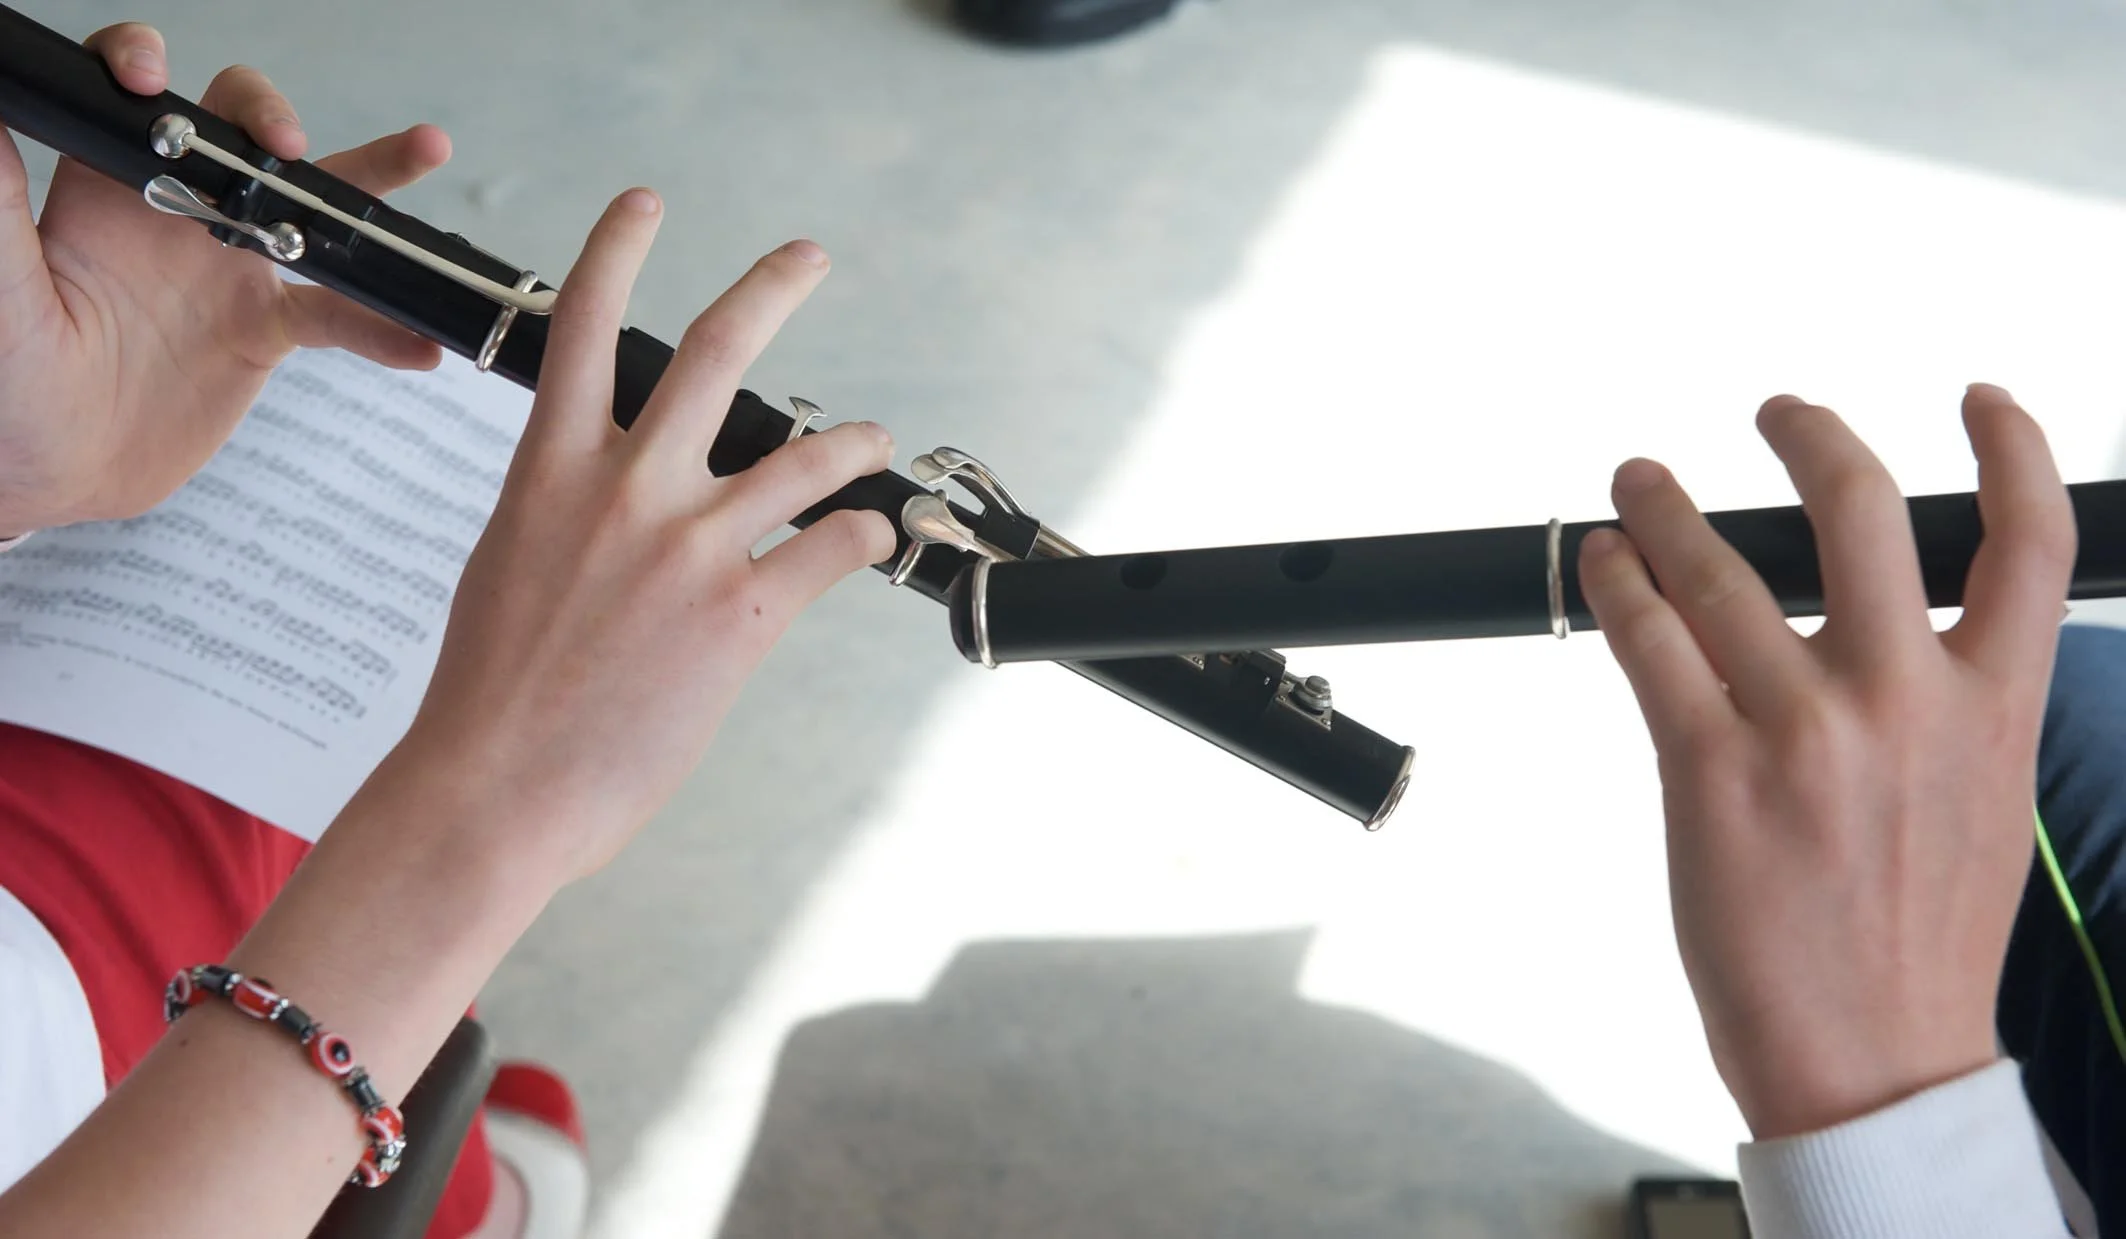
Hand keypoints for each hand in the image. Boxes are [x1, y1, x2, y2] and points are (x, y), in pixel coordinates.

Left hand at [0, 22, 451, 532]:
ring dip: (370, 182)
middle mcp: (172, 215)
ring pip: (311, 209)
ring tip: (424, 150)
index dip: (143, 64)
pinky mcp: (261, 335)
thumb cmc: (3, 386)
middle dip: (268, 117)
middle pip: (236, 131)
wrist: (48, 479)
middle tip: (285, 146)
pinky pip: (337, 319)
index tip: (149, 78)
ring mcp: (226, 274)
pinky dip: (384, 328)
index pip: (132, 99)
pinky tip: (422, 342)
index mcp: (101, 189)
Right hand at [402, 189, 895, 883]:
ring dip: (854, 437)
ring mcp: (688, 546)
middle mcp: (624, 490)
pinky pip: (833, 548)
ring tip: (876, 434)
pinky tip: (873, 537)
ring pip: (804, 454)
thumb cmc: (491, 696)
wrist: (491, 788)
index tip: (644, 205)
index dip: (615, 249)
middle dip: (770, 289)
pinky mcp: (741, 612)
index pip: (583, 326)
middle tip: (808, 257)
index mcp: (549, 470)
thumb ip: (565, 516)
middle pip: (715, 353)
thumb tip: (609, 509)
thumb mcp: (509, 569)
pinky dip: (864, 534)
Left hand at [1580, 386, 2074, 1138]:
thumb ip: (1956, 704)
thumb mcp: (1982, 802)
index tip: (1978, 397)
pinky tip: (1604, 563)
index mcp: (1992, 707)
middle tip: (1775, 411)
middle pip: (1861, 506)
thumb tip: (1900, 629)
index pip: (2026, 539)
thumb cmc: (1921, 936)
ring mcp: (1802, 731)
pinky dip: (1618, 586)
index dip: (2013, 444)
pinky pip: (1649, 642)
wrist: (1874, 1056)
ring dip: (1666, 507)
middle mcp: (1903, 700)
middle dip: (1808, 434)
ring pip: (1721, 568)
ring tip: (1638, 485)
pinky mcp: (1707, 769)